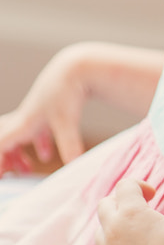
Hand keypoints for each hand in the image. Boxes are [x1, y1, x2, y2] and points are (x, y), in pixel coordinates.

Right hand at [0, 45, 90, 174]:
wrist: (76, 67)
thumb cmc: (68, 92)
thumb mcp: (68, 121)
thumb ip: (69, 144)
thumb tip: (73, 164)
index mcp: (24, 123)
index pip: (1, 145)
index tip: (3, 177)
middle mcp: (25, 118)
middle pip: (4, 139)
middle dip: (3, 156)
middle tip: (8, 173)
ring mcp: (35, 113)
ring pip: (18, 135)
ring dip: (18, 153)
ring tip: (26, 170)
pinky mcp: (48, 110)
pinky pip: (36, 130)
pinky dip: (37, 144)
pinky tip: (46, 156)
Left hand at [95, 170, 163, 244]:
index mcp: (130, 212)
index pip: (125, 186)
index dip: (139, 185)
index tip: (153, 195)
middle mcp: (112, 229)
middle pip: (105, 205)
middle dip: (120, 202)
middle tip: (141, 209)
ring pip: (100, 230)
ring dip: (114, 226)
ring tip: (136, 232)